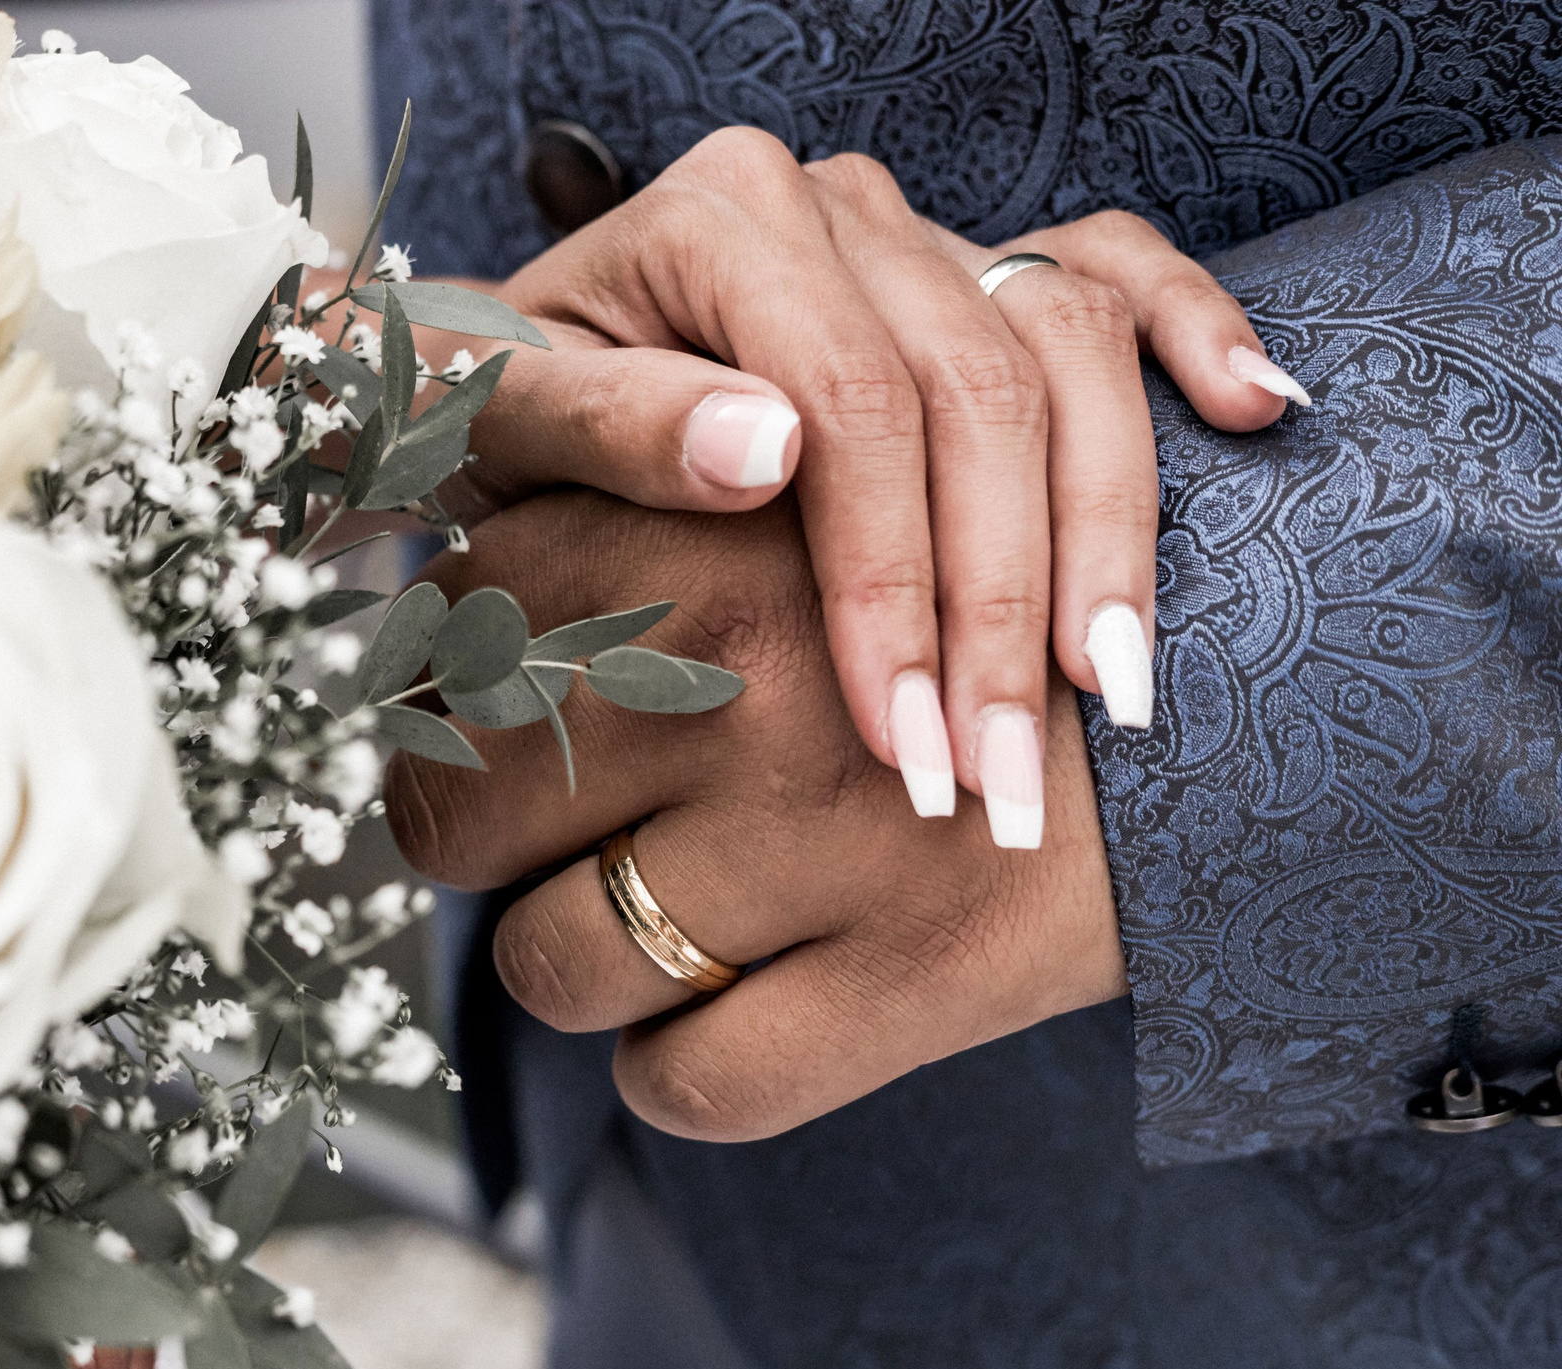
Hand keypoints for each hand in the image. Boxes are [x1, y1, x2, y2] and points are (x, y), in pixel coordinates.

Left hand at [385, 489, 1127, 1140]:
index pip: (455, 629)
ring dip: (577, 963)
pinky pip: (686, 1088)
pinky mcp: (919, 980)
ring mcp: (826, 838)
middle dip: (470, 842)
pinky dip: (683, 1075)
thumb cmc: (994, 579)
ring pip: (549, 966)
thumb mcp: (829, 479)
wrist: (1256, 680)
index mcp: (708, 524)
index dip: (450, 692)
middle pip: (454, 810)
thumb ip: (649, 502)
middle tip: (530, 838)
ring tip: (642, 922)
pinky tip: (728, 1018)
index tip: (493, 714)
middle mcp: (745, 673)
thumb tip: (443, 611)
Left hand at [414, 129, 1296, 844]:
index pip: (846, 407)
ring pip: (1065, 359)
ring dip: (1104, 544)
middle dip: (997, 609)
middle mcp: (837, 213)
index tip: (897, 742)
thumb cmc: (476, 418)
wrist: (494, 375)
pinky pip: (1121, 277)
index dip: (885, 582)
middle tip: (997, 789)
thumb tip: (764, 451)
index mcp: (717, 224)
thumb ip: (603, 426)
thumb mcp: (490, 424)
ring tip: (1109, 711)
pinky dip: (1196, 335)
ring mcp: (923, 236)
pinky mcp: (981, 271)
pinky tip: (1258, 418)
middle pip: (974, 396)